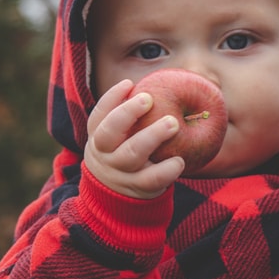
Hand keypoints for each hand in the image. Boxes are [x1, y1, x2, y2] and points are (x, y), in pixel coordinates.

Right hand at [84, 79, 184, 198]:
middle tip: (149, 98)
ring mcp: (120, 172)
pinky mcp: (137, 189)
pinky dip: (167, 170)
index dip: (112, 98)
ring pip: (132, 154)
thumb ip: (135, 115)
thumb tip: (166, 81)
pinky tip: (180, 161)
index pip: (99, 114)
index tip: (129, 83)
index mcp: (98, 136)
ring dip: (153, 136)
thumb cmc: (125, 152)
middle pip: (109, 132)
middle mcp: (104, 154)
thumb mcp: (120, 136)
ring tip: (174, 123)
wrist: (115, 198)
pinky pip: (152, 179)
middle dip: (128, 112)